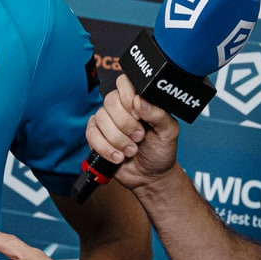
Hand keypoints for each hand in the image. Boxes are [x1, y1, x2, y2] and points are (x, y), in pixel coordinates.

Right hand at [85, 74, 180, 190]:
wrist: (150, 176)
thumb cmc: (161, 151)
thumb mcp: (169, 132)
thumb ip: (158, 113)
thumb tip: (140, 100)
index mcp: (139, 100)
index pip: (124, 83)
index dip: (127, 97)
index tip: (138, 115)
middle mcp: (121, 107)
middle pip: (110, 101)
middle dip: (125, 125)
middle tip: (139, 137)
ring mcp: (107, 121)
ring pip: (101, 119)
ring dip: (117, 140)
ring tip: (131, 150)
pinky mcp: (96, 135)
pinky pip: (91, 134)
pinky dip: (105, 148)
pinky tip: (118, 156)